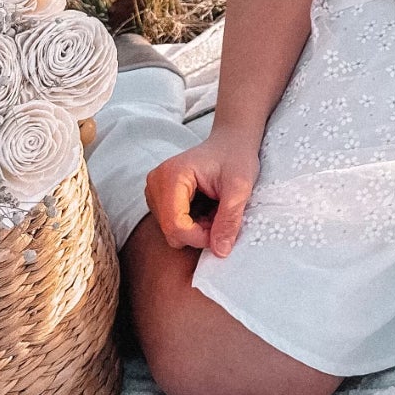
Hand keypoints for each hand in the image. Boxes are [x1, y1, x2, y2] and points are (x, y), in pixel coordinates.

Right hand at [144, 129, 261, 257]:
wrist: (231, 142)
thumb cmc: (236, 157)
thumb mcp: (241, 187)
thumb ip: (230, 219)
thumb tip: (220, 252)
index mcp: (172, 175)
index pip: (175, 224)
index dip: (200, 237)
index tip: (222, 231)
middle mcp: (155, 181)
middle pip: (170, 231)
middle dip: (199, 232)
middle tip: (221, 215)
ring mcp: (154, 189)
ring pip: (171, 231)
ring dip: (196, 228)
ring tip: (214, 209)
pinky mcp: (158, 197)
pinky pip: (171, 224)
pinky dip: (191, 223)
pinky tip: (205, 208)